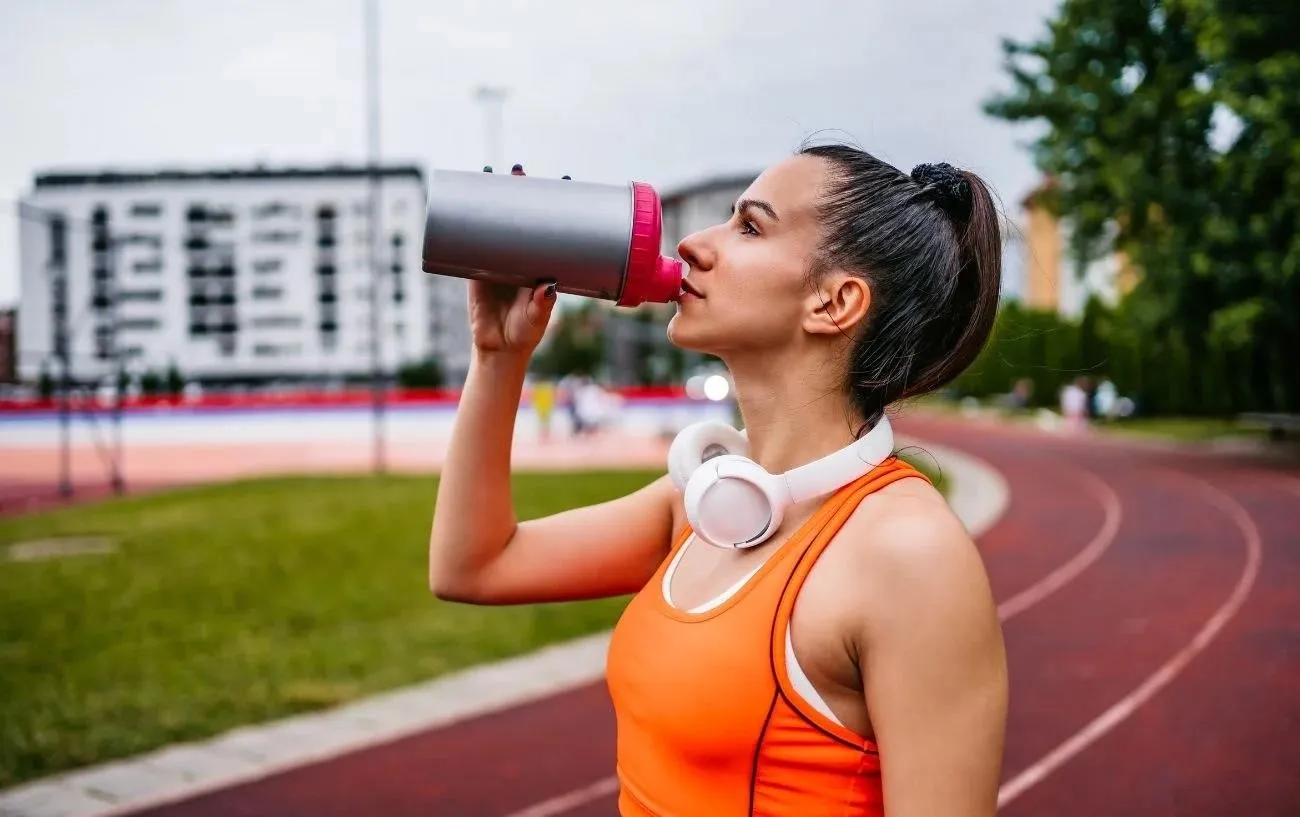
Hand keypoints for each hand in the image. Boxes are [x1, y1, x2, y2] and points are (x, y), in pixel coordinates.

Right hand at [466, 163, 561, 355]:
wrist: (498, 348)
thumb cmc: (526, 332)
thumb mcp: (538, 319)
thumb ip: (543, 306)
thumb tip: (547, 286)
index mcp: (542, 259)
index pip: (552, 224)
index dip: (557, 201)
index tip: (565, 179)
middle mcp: (520, 253)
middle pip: (521, 213)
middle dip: (520, 189)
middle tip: (519, 170)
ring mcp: (496, 257)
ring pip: (494, 220)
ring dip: (490, 195)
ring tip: (488, 172)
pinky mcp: (474, 266)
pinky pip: (469, 238)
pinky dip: (463, 218)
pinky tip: (459, 198)